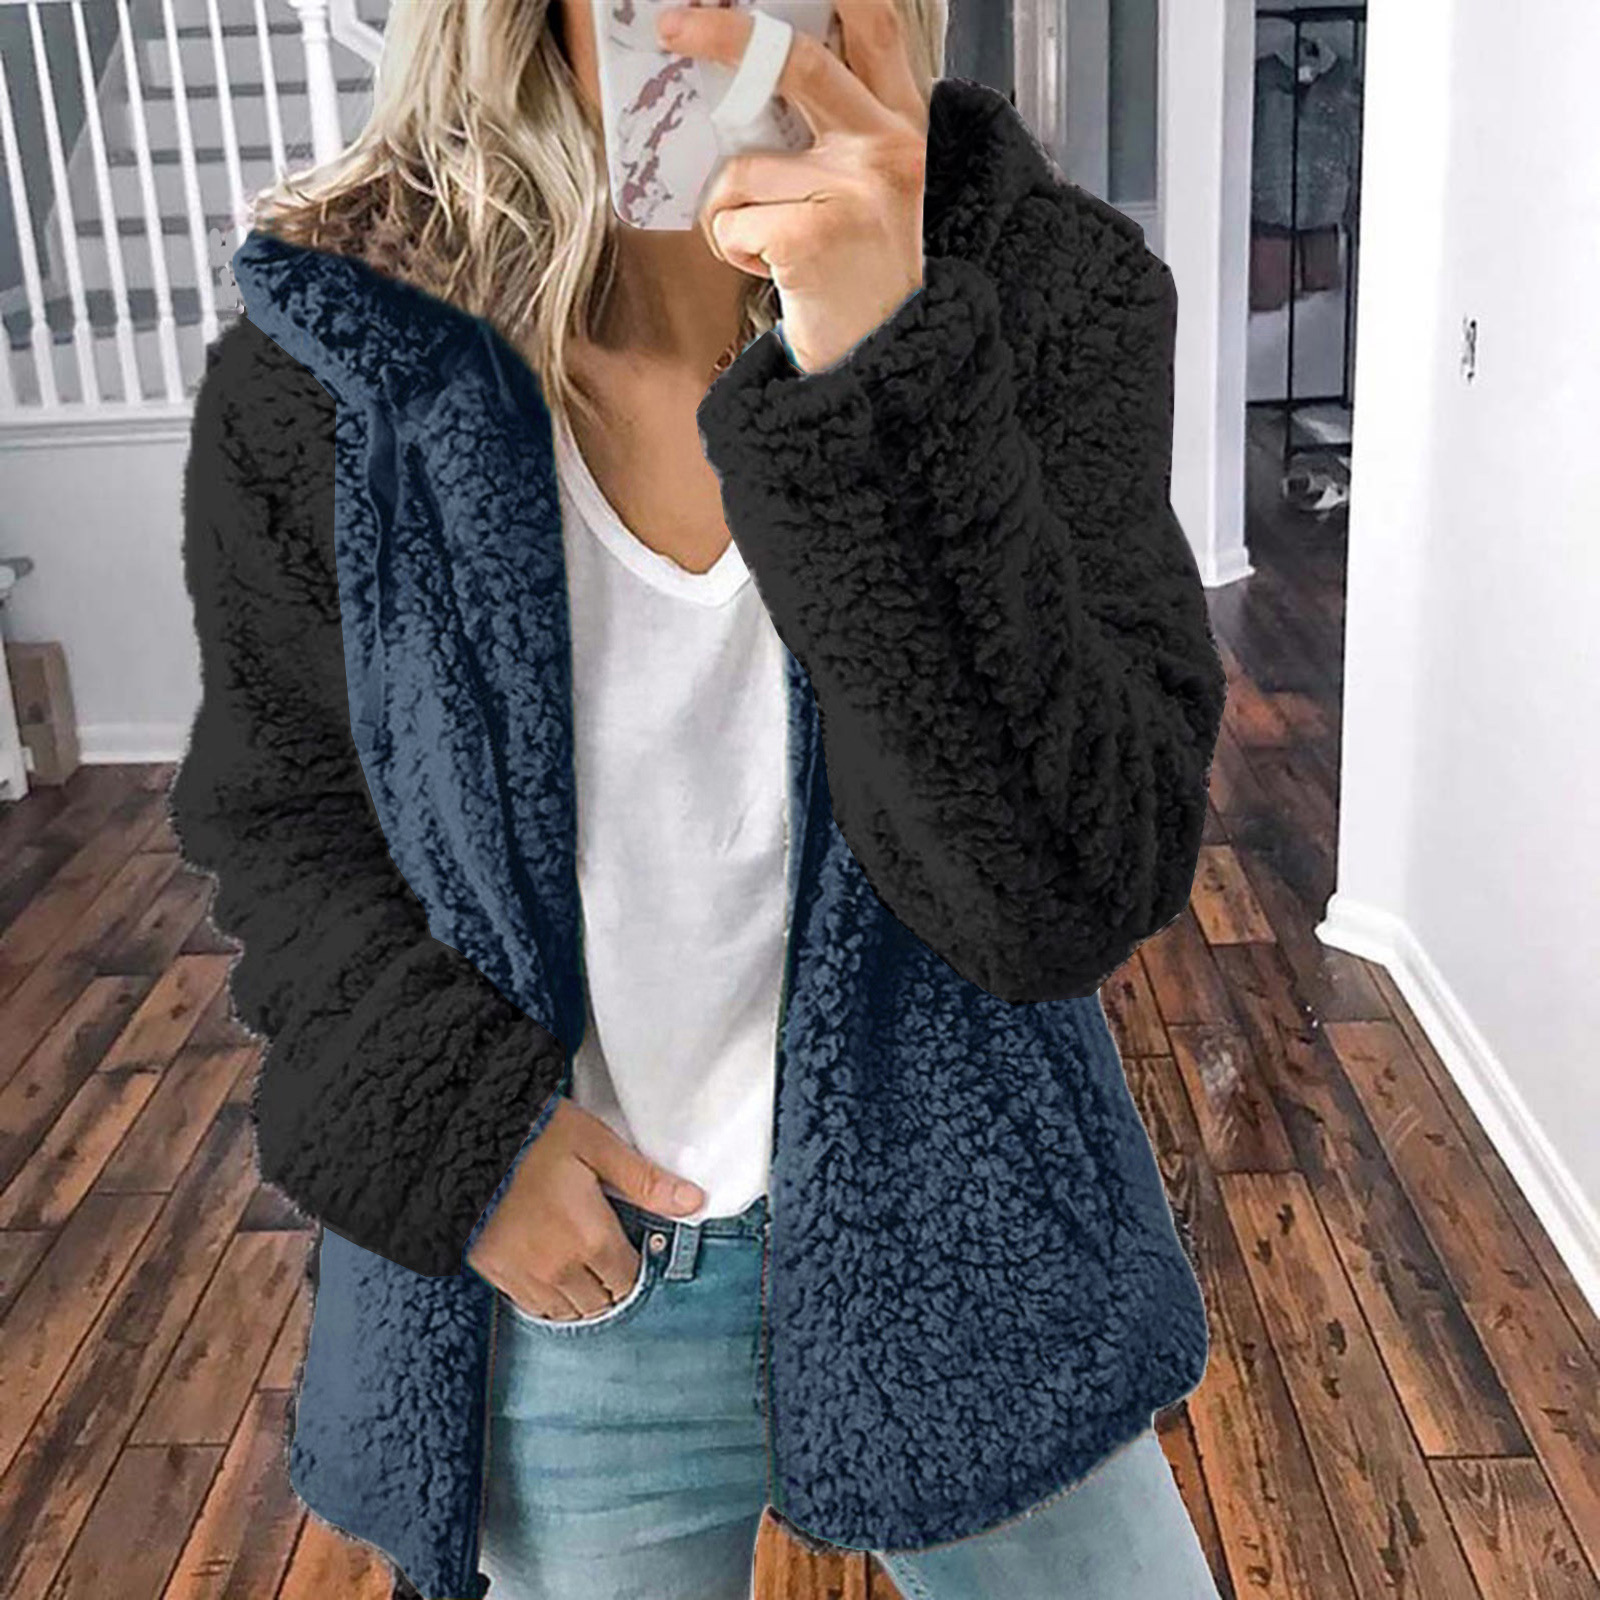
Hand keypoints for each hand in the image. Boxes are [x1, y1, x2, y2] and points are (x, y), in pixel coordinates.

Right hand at [467, 1099, 706, 1319]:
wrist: (461, 1142)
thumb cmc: (533, 1136)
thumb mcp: (597, 1146)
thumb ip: (646, 1182)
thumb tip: (694, 1202)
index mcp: (591, 1239)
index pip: (628, 1280)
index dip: (635, 1264)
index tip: (631, 1244)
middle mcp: (559, 1269)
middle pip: (600, 1303)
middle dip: (610, 1282)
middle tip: (607, 1252)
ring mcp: (524, 1277)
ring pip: (566, 1312)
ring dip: (580, 1296)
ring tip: (581, 1264)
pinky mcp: (495, 1274)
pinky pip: (531, 1307)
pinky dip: (546, 1298)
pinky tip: (550, 1272)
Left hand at [658, 0, 927, 373]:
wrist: (890, 366)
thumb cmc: (864, 281)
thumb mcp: (873, 193)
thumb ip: (838, 132)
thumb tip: (756, 80)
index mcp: (904, 131)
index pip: (878, 29)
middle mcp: (887, 151)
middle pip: (794, 62)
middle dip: (723, 35)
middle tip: (674, 27)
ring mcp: (853, 191)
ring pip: (740, 169)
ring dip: (732, 215)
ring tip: (773, 251)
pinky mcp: (812, 235)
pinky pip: (732, 222)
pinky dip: (736, 253)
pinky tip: (776, 274)